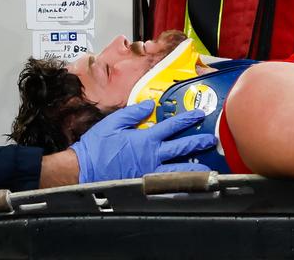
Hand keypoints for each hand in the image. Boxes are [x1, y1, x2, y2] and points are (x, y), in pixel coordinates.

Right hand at [70, 100, 216, 182]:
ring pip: (179, 170)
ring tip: (207, 166)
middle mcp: (152, 156)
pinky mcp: (145, 186)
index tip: (198, 115)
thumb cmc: (96, 147)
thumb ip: (133, 113)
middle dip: (197, 142)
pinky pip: (167, 187)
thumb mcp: (113, 123)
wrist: (83, 171)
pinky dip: (180, 187)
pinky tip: (189, 187)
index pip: (171, 126)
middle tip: (210, 139)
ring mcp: (150, 173)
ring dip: (194, 166)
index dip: (187, 119)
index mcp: (145, 138)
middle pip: (181, 148)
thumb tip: (150, 105)